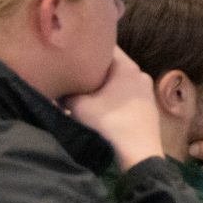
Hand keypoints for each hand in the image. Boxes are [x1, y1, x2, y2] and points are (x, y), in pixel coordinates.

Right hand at [64, 49, 166, 167]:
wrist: (139, 156)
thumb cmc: (110, 124)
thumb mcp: (79, 105)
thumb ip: (65, 90)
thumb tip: (55, 84)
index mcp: (127, 66)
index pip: (104, 46)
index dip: (85, 48)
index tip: (70, 52)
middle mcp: (140, 74)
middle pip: (111, 65)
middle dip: (92, 70)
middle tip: (72, 73)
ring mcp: (146, 91)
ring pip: (118, 81)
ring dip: (101, 86)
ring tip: (83, 92)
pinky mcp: (148, 107)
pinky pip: (125, 94)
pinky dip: (112, 97)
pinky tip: (100, 106)